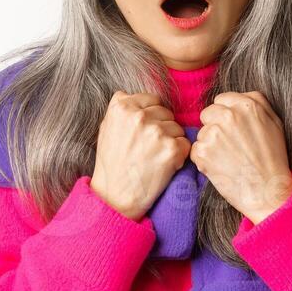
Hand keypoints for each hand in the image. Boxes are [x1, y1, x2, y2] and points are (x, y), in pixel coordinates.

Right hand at [89, 90, 190, 220]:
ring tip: (155, 157)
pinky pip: (185, 144)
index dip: (152, 115)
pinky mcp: (171, 149)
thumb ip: (119, 108)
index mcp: (122, 107)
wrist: (116, 196)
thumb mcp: (106, 128)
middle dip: (162, 127)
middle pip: (166, 112)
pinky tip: (164, 164)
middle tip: (149, 147)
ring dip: (171, 141)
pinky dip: (179, 155)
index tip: (146, 130)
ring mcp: (156, 133)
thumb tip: (130, 94)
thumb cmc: (111, 164)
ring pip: (177, 128)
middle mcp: (139, 117)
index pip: (152, 99)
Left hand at [191, 90, 291, 222]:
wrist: (267, 191)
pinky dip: (204, 160)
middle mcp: (228, 116)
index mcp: (247, 105)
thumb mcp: (274, 123)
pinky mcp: (202, 152)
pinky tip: (221, 167)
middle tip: (230, 145)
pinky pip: (195, 150)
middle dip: (215, 126)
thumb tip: (240, 95)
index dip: (226, 114)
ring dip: (210, 144)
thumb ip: (257, 102)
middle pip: (208, 113)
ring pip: (201, 132)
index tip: (233, 128)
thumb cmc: (273, 158)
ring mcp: (213, 134)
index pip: (221, 100)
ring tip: (228, 158)